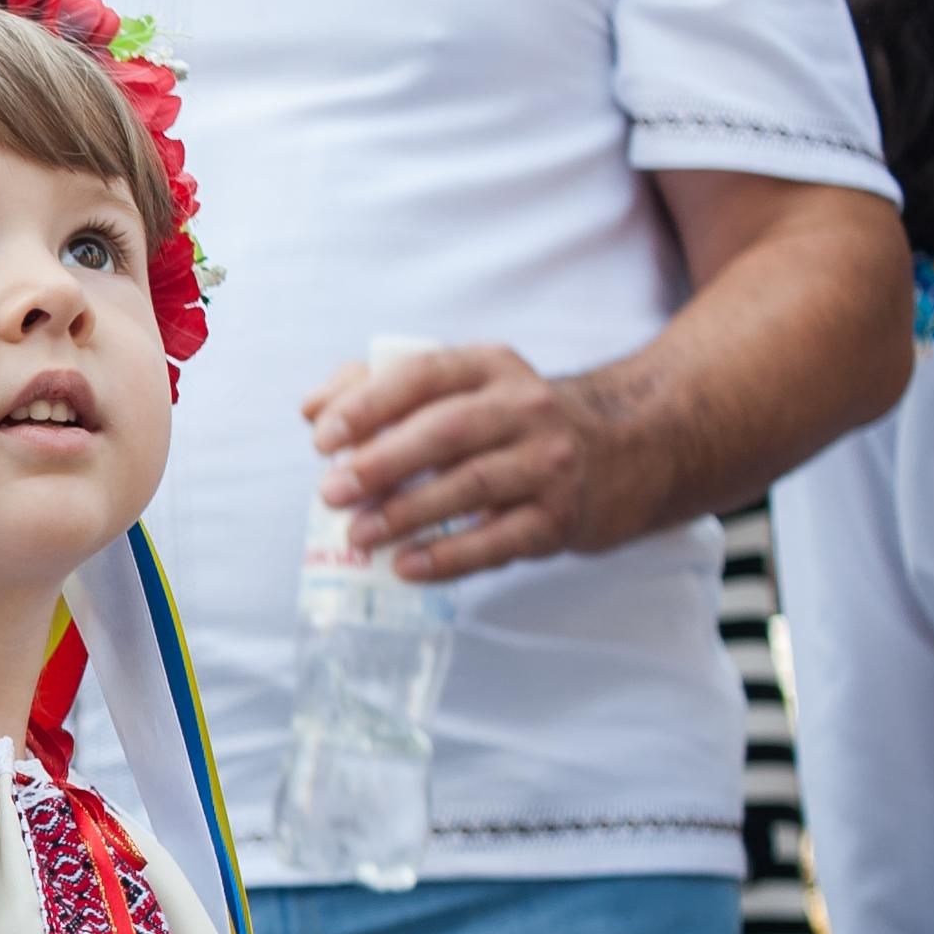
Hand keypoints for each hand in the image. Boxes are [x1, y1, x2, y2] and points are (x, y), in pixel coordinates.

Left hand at [304, 348, 655, 583]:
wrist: (620, 451)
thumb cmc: (506, 422)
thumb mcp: (456, 388)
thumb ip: (379, 388)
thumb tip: (312, 410)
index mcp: (488, 367)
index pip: (423, 374)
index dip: (368, 403)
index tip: (322, 437)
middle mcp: (526, 407)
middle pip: (446, 431)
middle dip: (381, 463)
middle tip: (330, 492)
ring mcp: (549, 462)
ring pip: (471, 486)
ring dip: (407, 513)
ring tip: (357, 535)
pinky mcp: (559, 516)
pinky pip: (498, 540)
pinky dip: (448, 557)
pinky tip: (405, 567)